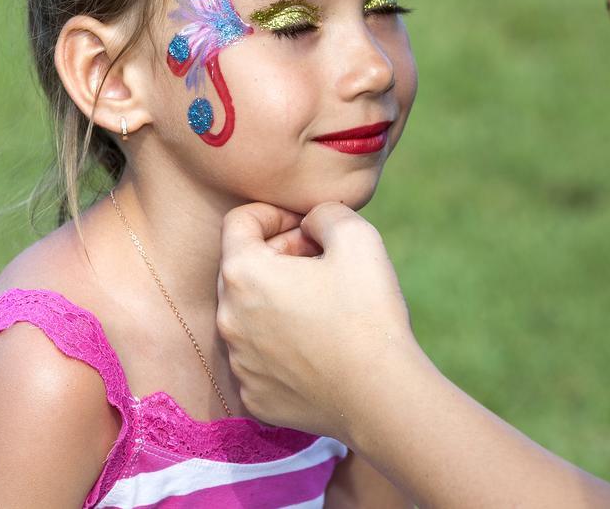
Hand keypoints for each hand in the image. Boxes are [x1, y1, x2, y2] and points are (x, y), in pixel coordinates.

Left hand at [217, 201, 416, 442]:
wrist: (382, 396)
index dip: (276, 216)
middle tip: (321, 265)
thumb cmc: (367, 312)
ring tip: (323, 308)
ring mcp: (239, 363)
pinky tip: (319, 348)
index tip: (309, 231)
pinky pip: (260, 358)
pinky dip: (282, 346)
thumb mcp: (356, 236)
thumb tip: (309, 223)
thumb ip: (324, 213)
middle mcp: (228, 318)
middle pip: (241, 269)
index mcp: (243, 274)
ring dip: (277, 303)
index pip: (239, 222)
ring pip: (249, 315)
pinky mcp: (254, 397)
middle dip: (277, 258)